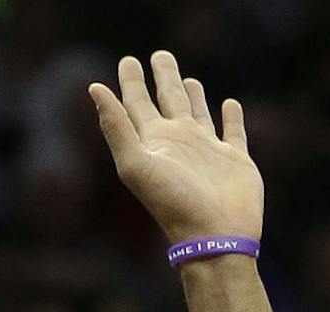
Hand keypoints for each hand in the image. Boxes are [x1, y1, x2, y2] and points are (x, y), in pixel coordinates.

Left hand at [89, 52, 262, 244]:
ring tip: (189, 79)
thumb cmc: (174, 204)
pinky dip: (232, 117)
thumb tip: (94, 87)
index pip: (138, 103)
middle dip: (163, 77)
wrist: (215, 237)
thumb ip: (116, 126)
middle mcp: (180, 143)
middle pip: (169, 100)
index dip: (131, 82)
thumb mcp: (137, 164)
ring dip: (194, 96)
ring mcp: (208, 151)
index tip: (129, 61)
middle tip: (159, 55)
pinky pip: (234, 132)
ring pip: (199, 114)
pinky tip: (230, 105)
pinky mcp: (236, 160)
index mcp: (155, 142)